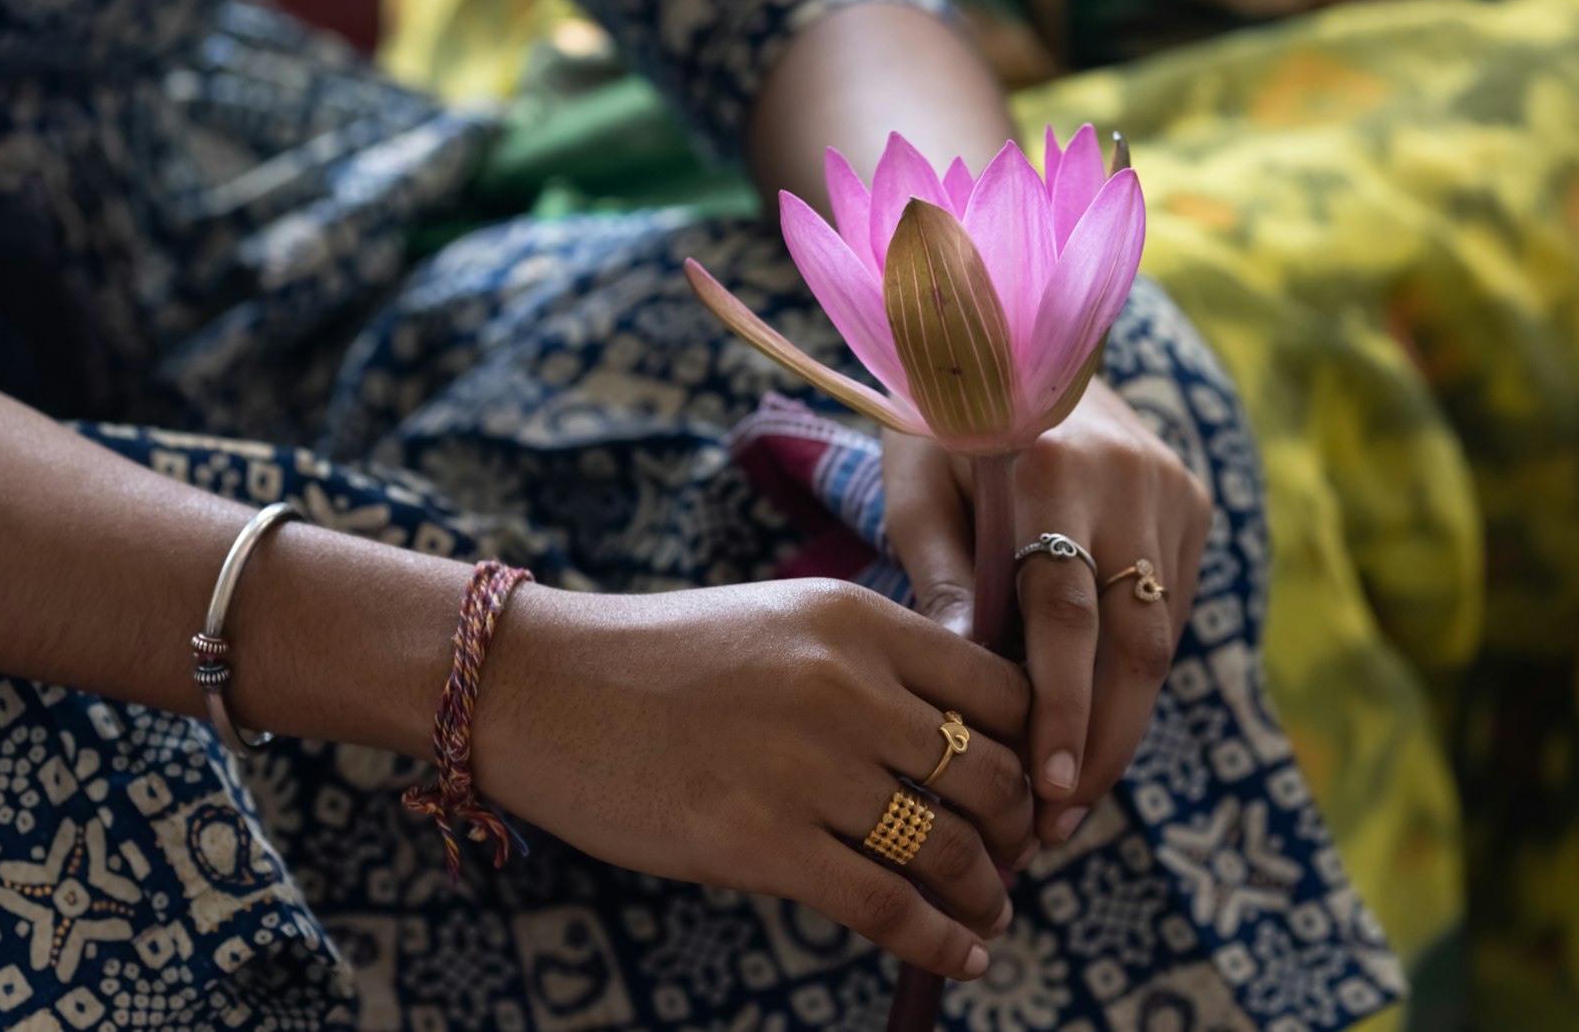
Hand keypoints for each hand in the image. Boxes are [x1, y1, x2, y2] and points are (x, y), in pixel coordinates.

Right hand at [468, 578, 1035, 979]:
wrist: (543, 689)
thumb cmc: (662, 661)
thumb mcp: (781, 624)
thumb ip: (871, 664)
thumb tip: (962, 741)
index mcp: (856, 620)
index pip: (1000, 688)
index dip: (1034, 746)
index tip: (1032, 784)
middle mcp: (846, 687)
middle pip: (992, 772)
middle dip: (1020, 828)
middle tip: (1016, 856)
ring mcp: (806, 768)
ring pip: (950, 847)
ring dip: (987, 891)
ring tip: (991, 911)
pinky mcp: (761, 845)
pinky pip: (887, 908)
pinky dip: (941, 942)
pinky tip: (964, 957)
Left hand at [883, 378, 1211, 845]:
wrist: (1025, 328)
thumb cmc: (945, 418)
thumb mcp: (915, 480)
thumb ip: (939, 573)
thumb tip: (961, 681)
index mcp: (1047, 463)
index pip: (1065, 609)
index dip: (1063, 706)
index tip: (1049, 787)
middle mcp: (1127, 477)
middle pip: (1132, 642)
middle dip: (1101, 744)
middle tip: (1056, 830)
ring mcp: (1172, 490)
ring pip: (1161, 639)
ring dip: (1122, 728)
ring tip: (1070, 807)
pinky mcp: (1195, 505)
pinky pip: (1169, 613)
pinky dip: (1133, 679)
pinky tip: (1095, 735)